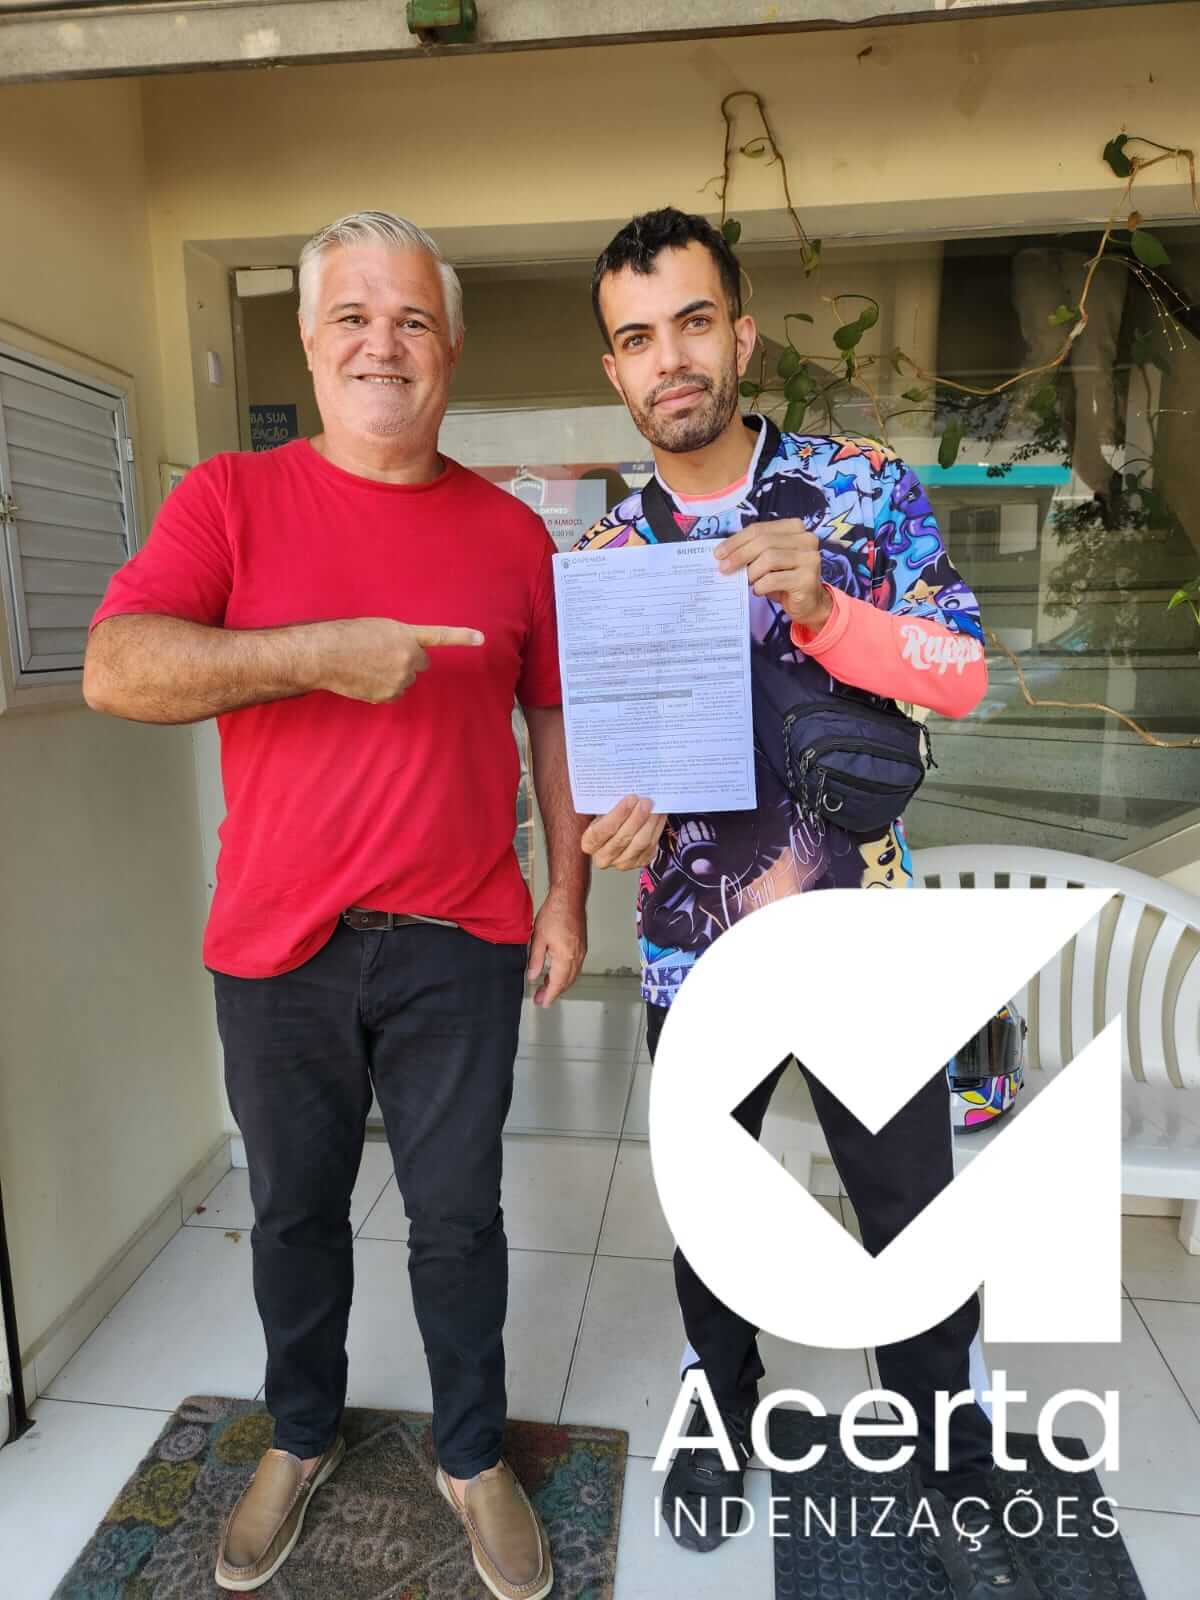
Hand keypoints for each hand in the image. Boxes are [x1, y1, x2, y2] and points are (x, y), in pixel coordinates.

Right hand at [309, 618, 482, 702]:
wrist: (325, 655)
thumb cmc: (347, 635)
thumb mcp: (378, 627)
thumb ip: (400, 638)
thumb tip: (407, 655)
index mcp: (406, 636)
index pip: (440, 636)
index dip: (462, 637)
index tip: (482, 638)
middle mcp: (408, 659)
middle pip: (420, 664)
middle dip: (409, 660)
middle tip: (385, 655)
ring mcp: (399, 680)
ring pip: (405, 680)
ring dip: (394, 674)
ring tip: (369, 665)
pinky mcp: (388, 695)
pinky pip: (393, 693)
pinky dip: (383, 688)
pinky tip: (366, 678)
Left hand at [527, 889, 586, 1007]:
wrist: (569, 898)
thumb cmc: (555, 913)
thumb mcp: (538, 938)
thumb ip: (536, 959)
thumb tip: (532, 976)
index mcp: (565, 957)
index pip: (558, 984)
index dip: (550, 995)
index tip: (542, 1003)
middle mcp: (577, 957)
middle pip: (567, 982)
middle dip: (554, 992)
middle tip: (540, 998)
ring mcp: (581, 951)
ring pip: (572, 975)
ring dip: (560, 984)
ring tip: (546, 987)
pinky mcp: (581, 946)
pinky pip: (575, 966)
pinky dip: (565, 974)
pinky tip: (556, 972)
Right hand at [582, 795, 667, 870]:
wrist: (616, 829)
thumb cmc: (606, 817)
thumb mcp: (600, 810)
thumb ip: (608, 804)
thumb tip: (626, 789)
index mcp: (589, 843)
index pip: (602, 831)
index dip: (618, 814)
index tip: (630, 798)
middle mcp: (603, 857)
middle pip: (623, 838)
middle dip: (637, 818)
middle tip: (646, 801)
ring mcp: (622, 863)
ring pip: (640, 843)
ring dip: (650, 823)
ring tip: (655, 807)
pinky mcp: (639, 862)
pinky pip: (651, 846)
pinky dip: (657, 829)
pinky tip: (659, 816)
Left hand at [715, 519, 831, 629]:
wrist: (808, 603)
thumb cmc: (784, 578)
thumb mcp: (767, 560)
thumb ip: (751, 551)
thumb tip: (723, 554)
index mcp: (794, 527)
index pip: (759, 529)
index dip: (736, 540)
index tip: (718, 553)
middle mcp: (806, 539)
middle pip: (763, 542)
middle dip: (739, 555)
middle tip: (724, 569)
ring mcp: (810, 558)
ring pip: (769, 559)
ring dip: (751, 572)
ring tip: (747, 582)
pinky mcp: (807, 579)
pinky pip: (774, 579)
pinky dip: (760, 586)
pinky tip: (759, 591)